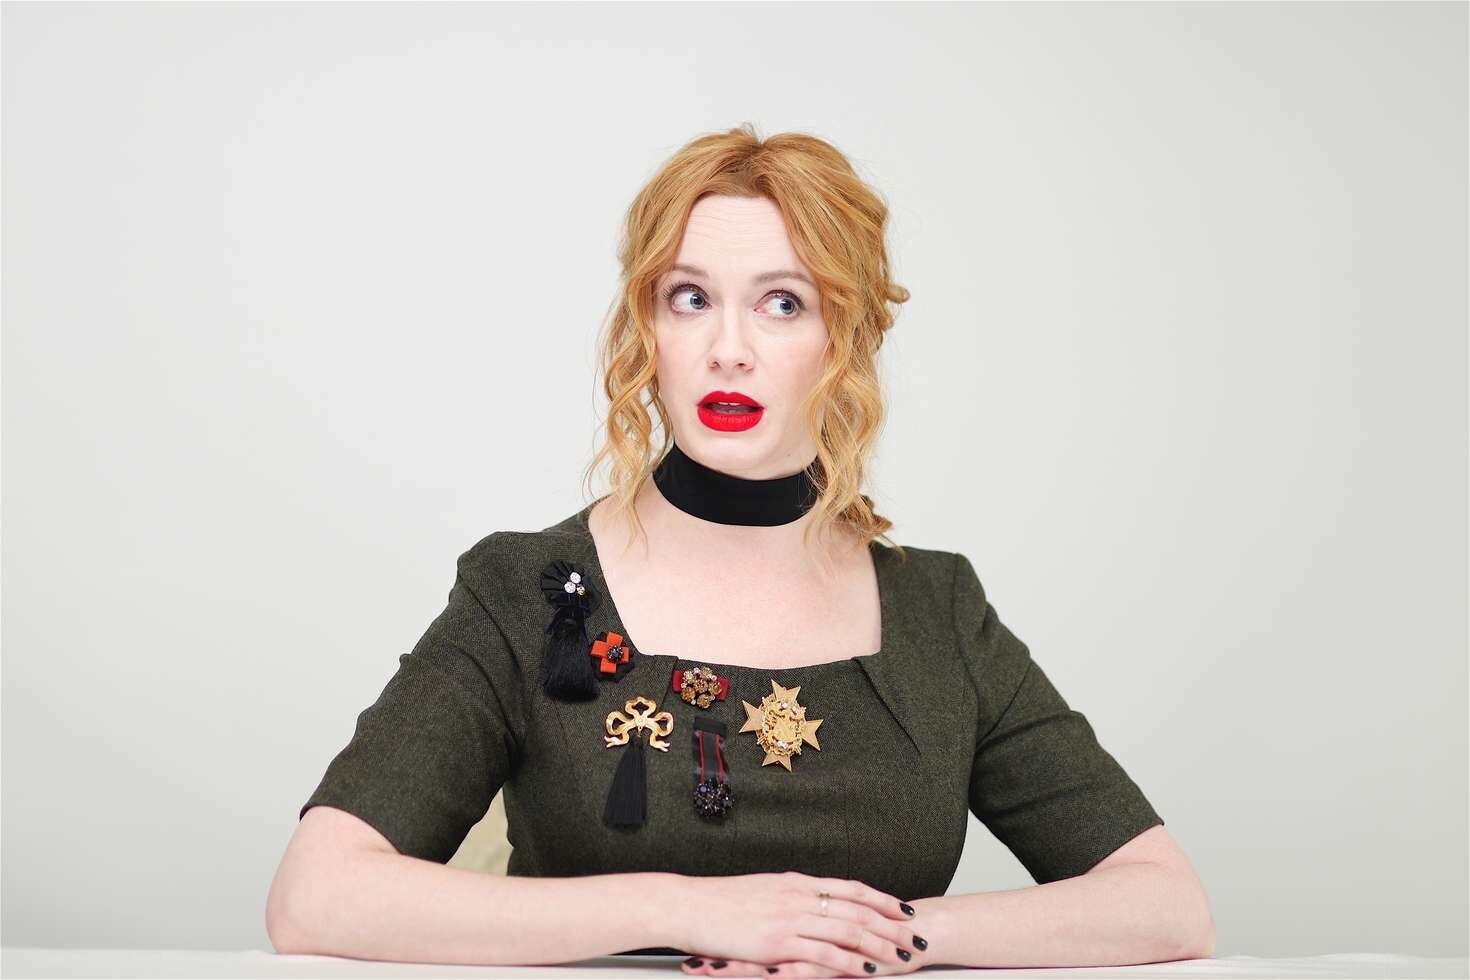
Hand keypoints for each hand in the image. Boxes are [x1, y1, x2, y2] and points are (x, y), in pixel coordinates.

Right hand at [670, 871, 927, 977]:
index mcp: (795, 882)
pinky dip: (851, 963)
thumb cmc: (718, 902)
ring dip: (880, 944)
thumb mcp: (761, 890)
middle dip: (890, 923)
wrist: (689, 906)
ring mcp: (790, 919)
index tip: (902, 907)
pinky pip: (825, 954)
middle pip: (857, 909)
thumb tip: (809, 902)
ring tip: (902, 955)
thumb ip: (789, 896)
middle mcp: (798, 897)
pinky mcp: (778, 943)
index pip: (849, 888)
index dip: (880, 898)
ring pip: (848, 931)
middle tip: (915, 934)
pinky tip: (868, 970)